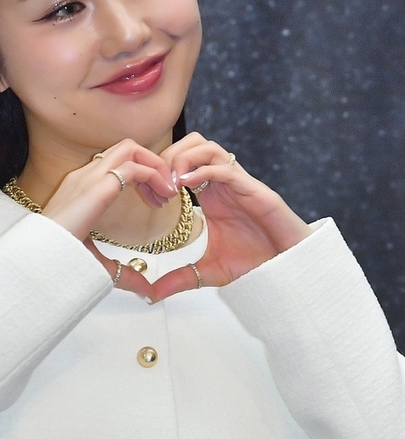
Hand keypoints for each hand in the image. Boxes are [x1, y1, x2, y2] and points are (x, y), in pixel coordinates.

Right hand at [41, 139, 175, 298]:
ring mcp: (89, 178)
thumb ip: (124, 274)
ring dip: (156, 166)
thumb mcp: (98, 265)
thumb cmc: (59, 264)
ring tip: (168, 193)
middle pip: (126, 147)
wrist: (37, 263)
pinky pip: (133, 167)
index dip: (143, 174)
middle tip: (166, 194)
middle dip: (153, 164)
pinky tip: (162, 198)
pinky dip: (154, 175)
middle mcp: (84, 176)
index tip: (156, 201)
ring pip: (131, 148)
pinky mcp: (96, 188)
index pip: (116, 161)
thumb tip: (147, 292)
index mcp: (81, 187)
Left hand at [151, 133, 311, 300]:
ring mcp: (238, 183)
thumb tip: (151, 295)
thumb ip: (179, 279)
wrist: (289, 269)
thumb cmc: (255, 264)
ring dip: (185, 158)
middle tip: (159, 184)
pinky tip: (186, 186)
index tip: (151, 195)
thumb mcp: (208, 272)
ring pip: (208, 147)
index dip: (162, 170)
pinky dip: (202, 170)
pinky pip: (225, 168)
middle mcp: (222, 183)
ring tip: (172, 182)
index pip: (183, 161)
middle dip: (170, 156)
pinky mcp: (253, 190)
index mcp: (210, 193)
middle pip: (193, 143)